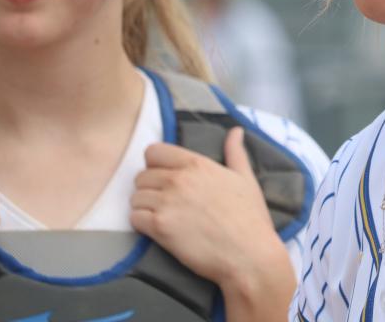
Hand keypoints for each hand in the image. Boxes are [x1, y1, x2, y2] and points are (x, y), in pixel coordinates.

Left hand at [130, 129, 294, 299]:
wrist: (249, 254)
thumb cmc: (250, 217)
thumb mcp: (246, 179)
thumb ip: (235, 152)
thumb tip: (236, 130)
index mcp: (196, 164)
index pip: (153, 151)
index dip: (156, 164)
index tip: (166, 177)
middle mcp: (178, 179)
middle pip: (141, 176)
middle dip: (150, 188)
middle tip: (166, 202)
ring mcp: (167, 203)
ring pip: (135, 197)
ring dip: (144, 207)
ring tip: (162, 217)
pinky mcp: (159, 228)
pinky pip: (134, 218)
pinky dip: (141, 224)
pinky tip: (158, 230)